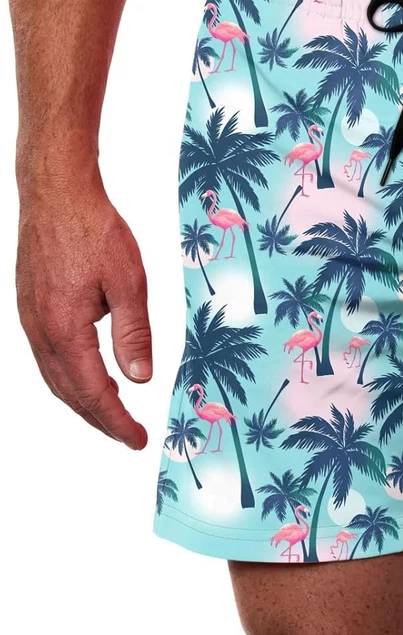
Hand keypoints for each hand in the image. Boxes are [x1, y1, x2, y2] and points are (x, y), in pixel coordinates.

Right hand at [16, 184, 151, 448]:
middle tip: (128, 434)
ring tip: (113, 413)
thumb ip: (133, 332)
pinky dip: (69, 376)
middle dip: (99, 418)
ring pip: (55, 376)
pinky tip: (89, 375)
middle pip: (68, 392)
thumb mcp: (129, 281)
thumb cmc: (95, 231)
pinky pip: (48, 356)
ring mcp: (30, 320)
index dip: (115, 421)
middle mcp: (40, 331)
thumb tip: (140, 379)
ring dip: (82, 400)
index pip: (92, 391)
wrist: (56, 195)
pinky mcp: (31, 307)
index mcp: (65, 329)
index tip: (137, 439)